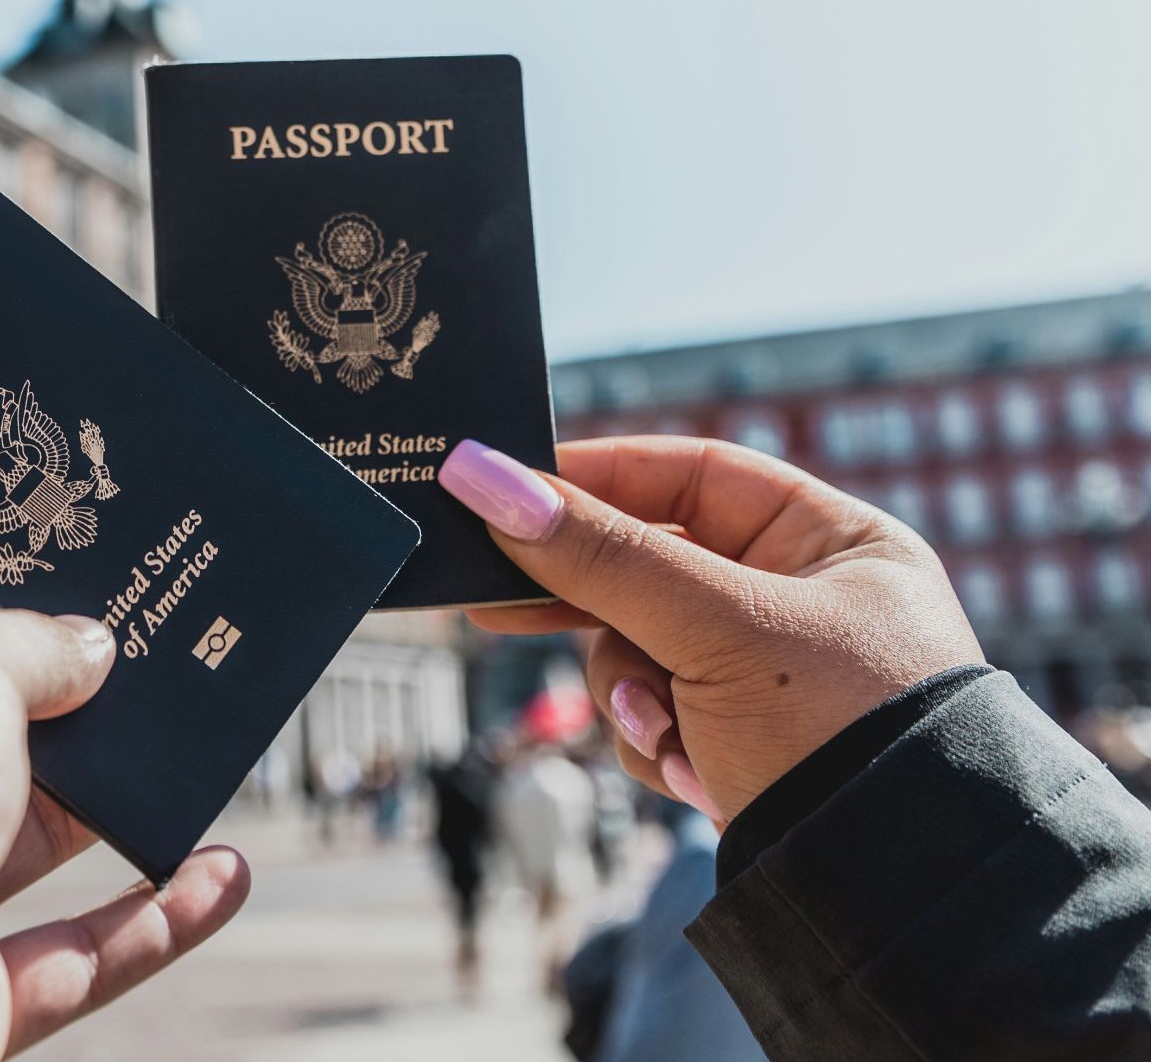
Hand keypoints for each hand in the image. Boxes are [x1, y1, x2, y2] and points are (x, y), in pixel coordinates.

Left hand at [0, 599, 250, 1059]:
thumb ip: (30, 643)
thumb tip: (90, 648)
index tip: (74, 564)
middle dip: (75, 699)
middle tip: (167, 648)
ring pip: (36, 844)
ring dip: (127, 804)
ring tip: (213, 747)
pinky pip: (75, 959)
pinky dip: (155, 922)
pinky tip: (223, 875)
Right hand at [439, 436, 983, 819]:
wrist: (890, 895)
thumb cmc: (837, 731)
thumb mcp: (714, 629)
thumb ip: (599, 555)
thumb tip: (482, 477)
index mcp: (832, 542)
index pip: (692, 476)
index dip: (599, 478)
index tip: (507, 489)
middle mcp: (802, 600)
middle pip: (651, 568)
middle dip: (591, 606)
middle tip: (492, 603)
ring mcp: (767, 678)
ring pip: (636, 650)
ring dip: (632, 694)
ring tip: (664, 731)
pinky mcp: (739, 744)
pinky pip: (654, 717)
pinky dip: (657, 744)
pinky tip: (695, 775)